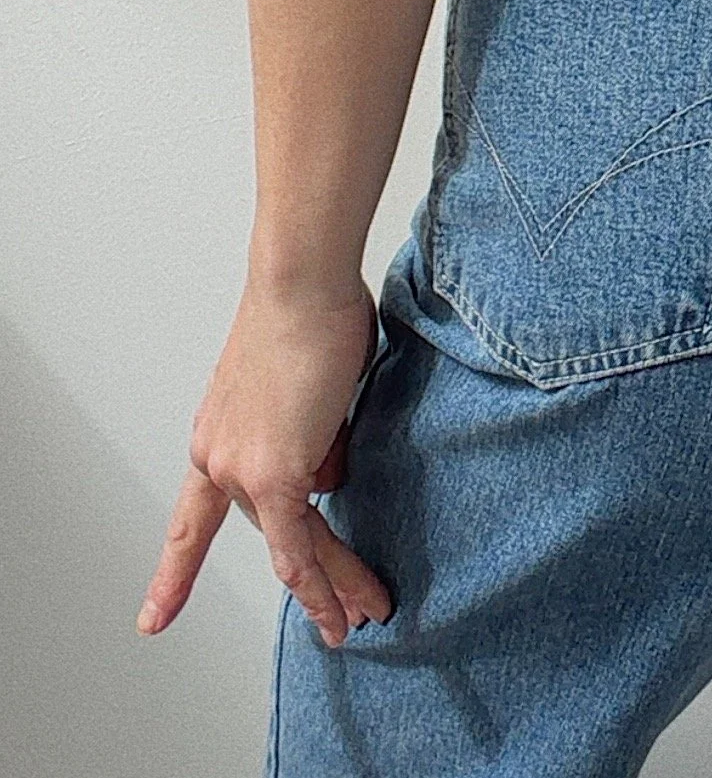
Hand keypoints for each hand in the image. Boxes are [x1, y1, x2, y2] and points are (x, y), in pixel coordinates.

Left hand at [136, 280, 393, 646]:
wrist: (301, 283)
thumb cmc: (311, 309)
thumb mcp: (309, 387)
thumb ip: (313, 435)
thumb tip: (327, 471)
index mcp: (218, 435)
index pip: (194, 518)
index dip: (176, 571)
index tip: (154, 617)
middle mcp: (218, 459)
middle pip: (274, 531)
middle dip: (318, 575)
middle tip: (344, 613)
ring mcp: (241, 471)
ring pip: (294, 546)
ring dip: (335, 584)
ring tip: (368, 610)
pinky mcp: (273, 476)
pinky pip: (299, 547)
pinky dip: (321, 585)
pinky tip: (341, 613)